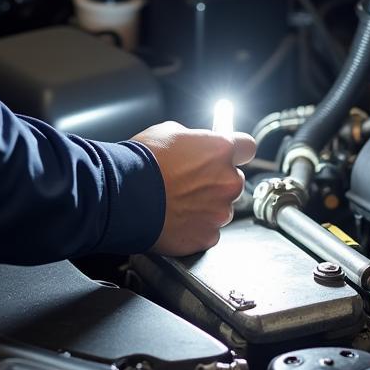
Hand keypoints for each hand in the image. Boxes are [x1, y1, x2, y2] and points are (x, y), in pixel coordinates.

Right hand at [132, 121, 255, 255]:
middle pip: (233, 181)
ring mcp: (219, 212)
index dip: (237, 151)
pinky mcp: (206, 237)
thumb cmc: (142, 161)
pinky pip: (208, 231)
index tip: (229, 155)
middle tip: (191, 182)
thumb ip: (195, 140)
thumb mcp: (169, 132)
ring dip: (206, 206)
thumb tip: (198, 144)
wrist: (122, 195)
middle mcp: (227, 181)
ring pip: (221, 208)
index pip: (247, 147)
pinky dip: (195, 227)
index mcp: (221, 150)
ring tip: (178, 202)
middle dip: (217, 181)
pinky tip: (176, 218)